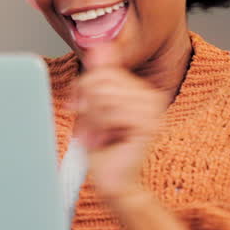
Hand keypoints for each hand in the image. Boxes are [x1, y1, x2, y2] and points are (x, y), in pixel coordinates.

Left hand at [72, 44, 168, 200]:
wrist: (113, 182)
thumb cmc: (103, 148)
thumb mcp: (95, 108)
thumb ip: (98, 78)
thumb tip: (99, 46)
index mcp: (142, 91)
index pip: (104, 71)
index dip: (84, 87)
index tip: (76, 105)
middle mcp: (152, 98)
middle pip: (103, 80)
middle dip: (88, 104)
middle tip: (88, 126)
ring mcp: (153, 112)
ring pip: (106, 96)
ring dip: (93, 119)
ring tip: (97, 135)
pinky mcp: (148, 126)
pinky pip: (112, 112)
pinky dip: (100, 127)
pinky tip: (105, 140)